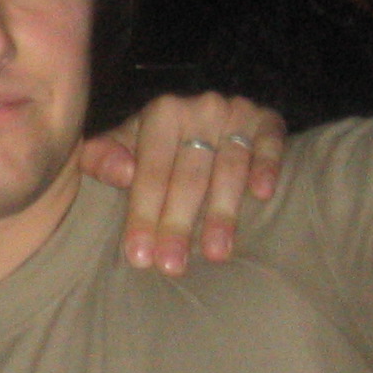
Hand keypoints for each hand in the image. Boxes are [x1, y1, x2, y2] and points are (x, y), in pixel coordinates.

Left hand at [78, 93, 284, 273]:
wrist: (201, 119)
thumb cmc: (154, 145)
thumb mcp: (124, 146)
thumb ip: (102, 158)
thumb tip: (121, 174)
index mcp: (162, 113)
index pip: (151, 170)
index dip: (143, 214)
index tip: (139, 255)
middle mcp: (200, 108)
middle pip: (189, 174)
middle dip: (178, 223)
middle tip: (171, 265)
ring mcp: (237, 112)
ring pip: (229, 167)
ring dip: (222, 212)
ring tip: (215, 253)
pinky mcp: (267, 120)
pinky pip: (269, 142)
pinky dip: (266, 166)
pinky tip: (263, 195)